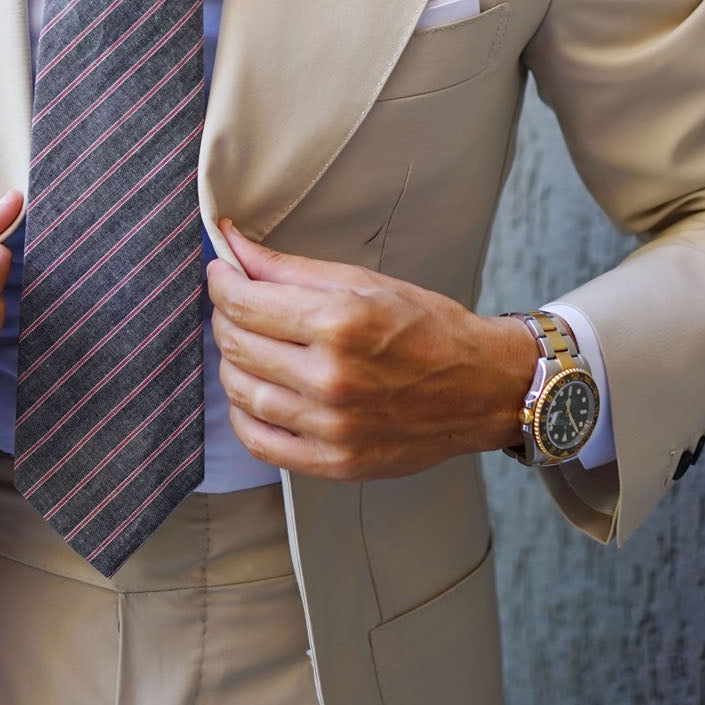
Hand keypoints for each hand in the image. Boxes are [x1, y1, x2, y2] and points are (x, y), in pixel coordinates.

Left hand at [206, 218, 539, 481]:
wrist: (484, 389)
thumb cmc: (428, 328)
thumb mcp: (363, 281)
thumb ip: (289, 268)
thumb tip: (232, 243)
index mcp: (339, 322)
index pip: (243, 302)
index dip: (221, 282)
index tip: (221, 272)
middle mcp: (331, 377)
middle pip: (235, 345)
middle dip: (224, 317)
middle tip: (237, 304)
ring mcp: (331, 426)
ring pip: (241, 391)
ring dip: (232, 363)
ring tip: (249, 346)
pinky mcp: (335, 462)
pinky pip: (260, 441)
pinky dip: (244, 414)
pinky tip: (256, 392)